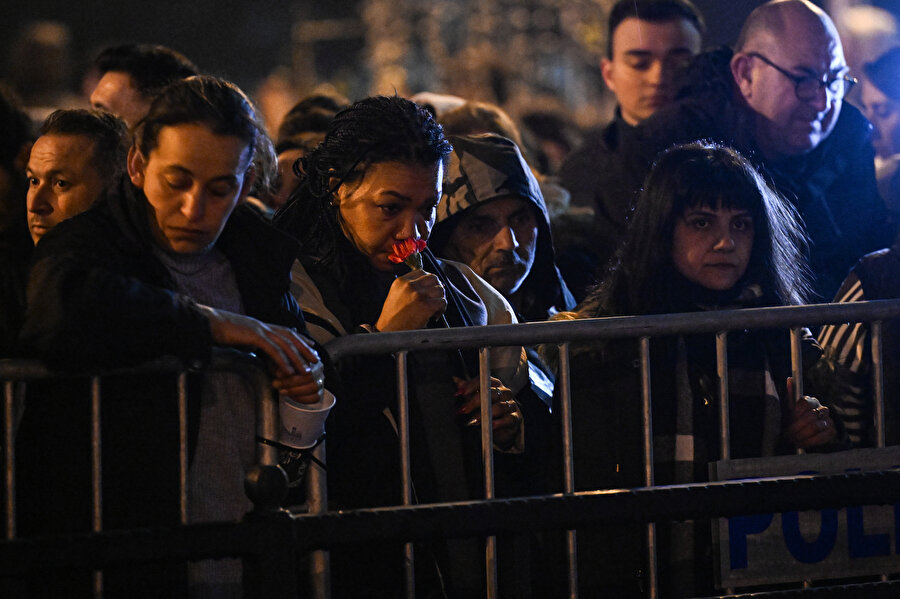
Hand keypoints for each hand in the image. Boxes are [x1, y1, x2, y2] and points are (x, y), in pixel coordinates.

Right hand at [201, 306, 324, 403]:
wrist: (206, 323)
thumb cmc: (220, 331)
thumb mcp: (240, 337)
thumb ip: (250, 342)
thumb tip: (254, 349)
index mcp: (261, 326)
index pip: (286, 332)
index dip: (300, 339)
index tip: (311, 346)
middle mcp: (264, 327)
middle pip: (290, 337)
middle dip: (304, 349)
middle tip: (316, 360)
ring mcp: (259, 330)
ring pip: (284, 345)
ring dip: (297, 358)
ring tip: (305, 370)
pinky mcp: (253, 336)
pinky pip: (272, 350)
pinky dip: (281, 361)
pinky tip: (288, 371)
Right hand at [375, 269, 446, 331]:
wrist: (389, 331)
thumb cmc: (392, 316)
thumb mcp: (396, 294)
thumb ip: (409, 286)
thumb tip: (431, 284)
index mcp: (401, 281)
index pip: (422, 272)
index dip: (428, 280)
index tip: (429, 289)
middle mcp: (410, 285)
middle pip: (433, 278)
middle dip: (437, 288)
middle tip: (435, 298)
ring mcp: (418, 295)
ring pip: (440, 289)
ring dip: (440, 299)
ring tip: (434, 308)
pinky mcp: (426, 306)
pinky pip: (442, 302)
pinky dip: (442, 309)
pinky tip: (435, 315)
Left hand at [454, 375, 521, 448]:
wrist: (502, 427)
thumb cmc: (488, 410)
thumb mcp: (476, 400)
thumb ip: (467, 391)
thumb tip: (455, 379)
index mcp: (495, 385)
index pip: (485, 380)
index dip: (471, 385)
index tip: (460, 393)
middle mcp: (505, 392)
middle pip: (492, 393)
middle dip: (475, 401)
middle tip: (463, 409)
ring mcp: (511, 405)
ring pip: (500, 407)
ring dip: (485, 414)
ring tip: (473, 421)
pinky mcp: (515, 419)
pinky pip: (509, 419)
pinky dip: (499, 422)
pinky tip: (490, 425)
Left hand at [785, 377, 835, 448]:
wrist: (808, 431)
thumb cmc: (795, 418)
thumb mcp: (789, 408)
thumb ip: (789, 395)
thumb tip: (790, 379)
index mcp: (810, 400)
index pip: (804, 404)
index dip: (794, 414)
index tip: (786, 422)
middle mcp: (822, 408)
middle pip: (810, 416)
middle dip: (796, 427)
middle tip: (787, 435)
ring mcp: (829, 420)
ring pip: (816, 427)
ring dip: (802, 435)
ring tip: (793, 440)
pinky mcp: (832, 431)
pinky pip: (822, 437)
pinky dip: (809, 442)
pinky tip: (801, 444)